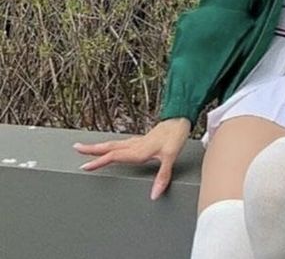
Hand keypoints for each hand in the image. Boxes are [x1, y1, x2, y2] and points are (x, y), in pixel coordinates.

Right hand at [73, 117, 191, 199]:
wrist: (181, 118)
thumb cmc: (175, 135)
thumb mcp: (171, 156)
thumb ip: (162, 177)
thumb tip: (154, 195)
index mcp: (138, 150)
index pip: (113, 156)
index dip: (98, 161)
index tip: (84, 165)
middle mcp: (135, 145)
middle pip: (109, 147)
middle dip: (92, 149)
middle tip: (76, 148)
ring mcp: (138, 141)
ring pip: (114, 144)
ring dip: (100, 146)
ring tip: (88, 148)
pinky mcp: (142, 140)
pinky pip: (122, 143)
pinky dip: (112, 146)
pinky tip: (113, 148)